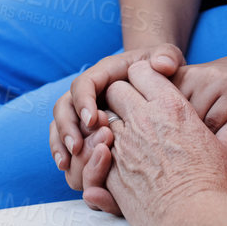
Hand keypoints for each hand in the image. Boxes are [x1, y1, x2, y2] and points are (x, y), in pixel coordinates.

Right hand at [50, 43, 184, 190]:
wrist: (158, 81)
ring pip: (59, 124)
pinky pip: (64, 139)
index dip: (84, 101)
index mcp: (104, 73)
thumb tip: (162, 64)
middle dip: (67, 127)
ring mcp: (83, 109)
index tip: (93, 120)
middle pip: (65, 105)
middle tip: (77, 148)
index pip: (84, 83)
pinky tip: (67, 168)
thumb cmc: (161, 69)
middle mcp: (88, 90)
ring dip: (60, 143)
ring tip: (67, 163)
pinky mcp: (84, 127)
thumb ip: (167, 56)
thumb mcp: (167, 58)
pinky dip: (63, 152)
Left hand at [81, 60, 226, 225]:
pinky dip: (103, 154)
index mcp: (172, 107)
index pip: (141, 71)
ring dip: (109, 126)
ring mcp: (124, 143)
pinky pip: (97, 151)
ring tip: (123, 141)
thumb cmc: (213, 185)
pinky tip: (116, 164)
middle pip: (115, 89)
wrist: (193, 222)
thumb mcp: (226, 150)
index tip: (145, 92)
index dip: (140, 79)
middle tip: (129, 114)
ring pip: (102, 120)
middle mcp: (144, 118)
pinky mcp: (112, 170)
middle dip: (119, 98)